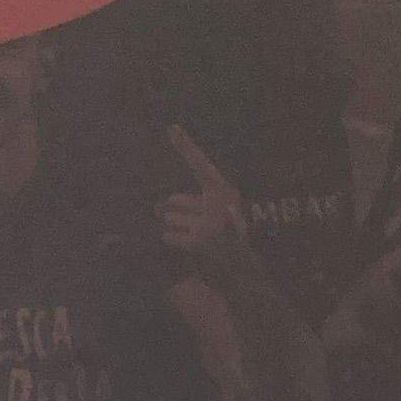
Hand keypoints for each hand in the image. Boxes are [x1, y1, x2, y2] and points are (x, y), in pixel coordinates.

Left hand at [160, 124, 258, 270]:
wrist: (245, 273)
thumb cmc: (224, 240)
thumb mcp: (207, 216)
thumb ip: (184, 206)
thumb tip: (156, 206)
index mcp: (224, 191)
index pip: (200, 165)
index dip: (185, 146)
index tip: (171, 127)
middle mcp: (220, 203)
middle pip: (172, 200)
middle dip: (178, 215)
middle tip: (201, 230)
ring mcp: (211, 222)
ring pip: (168, 219)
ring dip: (178, 230)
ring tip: (201, 240)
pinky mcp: (201, 242)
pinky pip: (168, 237)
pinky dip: (175, 243)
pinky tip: (194, 251)